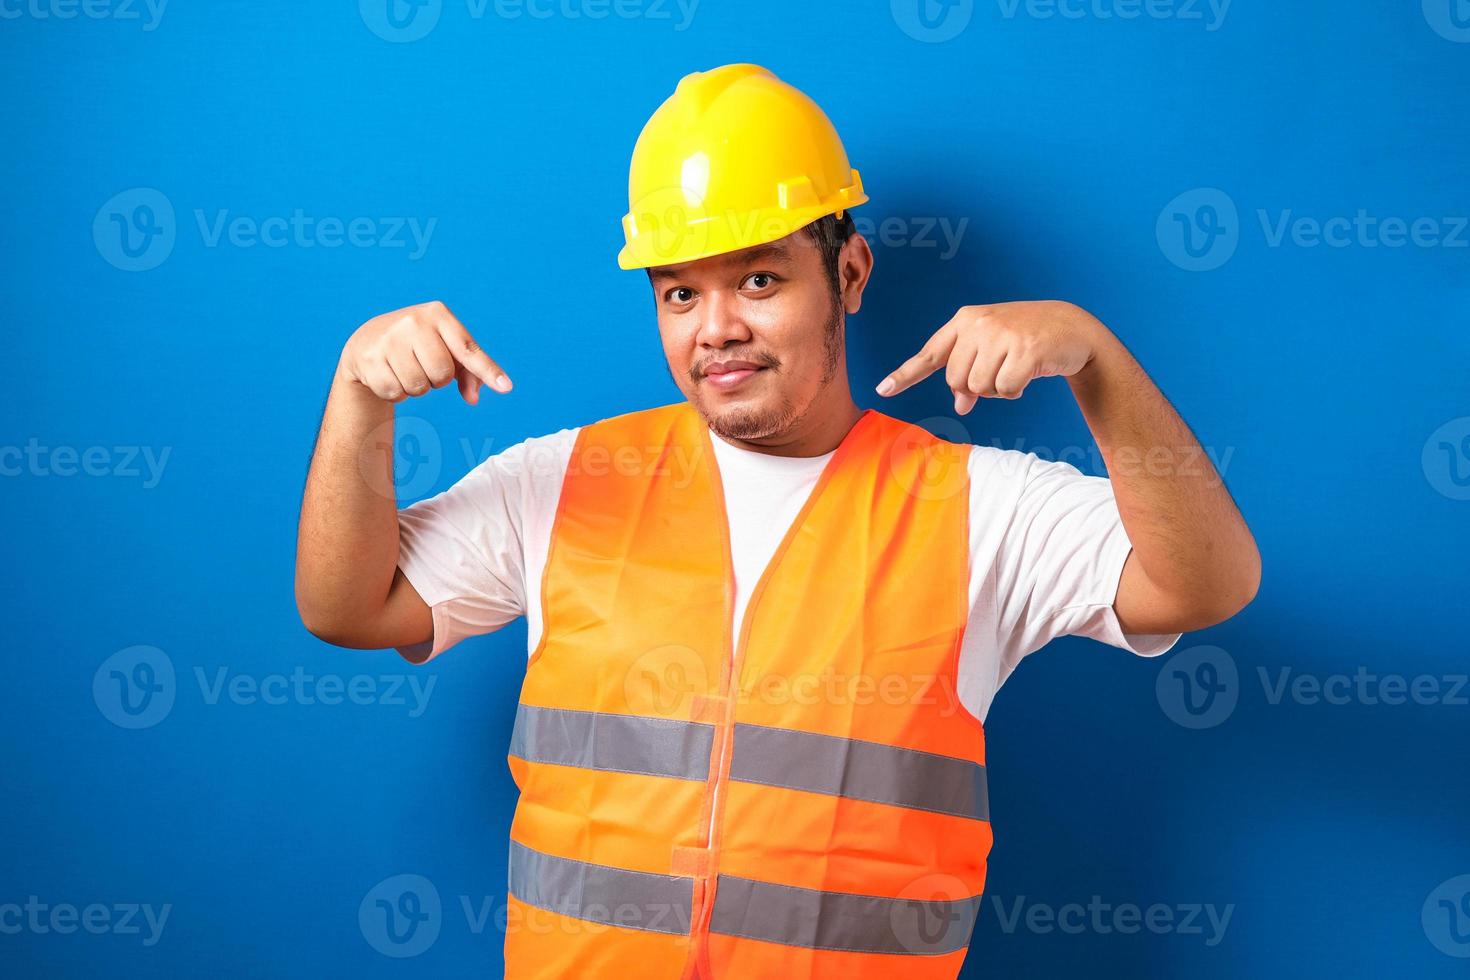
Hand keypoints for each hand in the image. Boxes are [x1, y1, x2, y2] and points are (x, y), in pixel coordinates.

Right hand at [338, 300, 511, 404]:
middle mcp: (413, 321)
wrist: (367, 341)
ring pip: (419, 387)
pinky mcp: (369, 358)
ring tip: (405, 368)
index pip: (468, 349)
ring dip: (416, 388)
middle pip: (442, 375)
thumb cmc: (419, 345)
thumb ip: (469, 371)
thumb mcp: (446, 348)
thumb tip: (473, 398)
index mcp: (438, 314)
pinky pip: (396, 393)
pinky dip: (396, 393)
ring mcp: (389, 339)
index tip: (506, 388)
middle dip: (437, 380)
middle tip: (424, 365)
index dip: (488, 370)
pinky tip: (389, 374)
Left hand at [876, 301, 1104, 414]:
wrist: (1072, 327)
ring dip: (998, 389)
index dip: (905, 374)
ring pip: (980, 388)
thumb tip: (959, 405)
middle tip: (1000, 370)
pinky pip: (1005, 390)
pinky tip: (1029, 373)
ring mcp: (1001, 335)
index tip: (882, 390)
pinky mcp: (1024, 350)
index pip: (930, 353)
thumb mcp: (993, 350)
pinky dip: (1016, 390)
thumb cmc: (1026, 338)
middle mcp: (979, 324)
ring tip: (1016, 368)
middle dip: (977, 387)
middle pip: (956, 381)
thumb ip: (969, 371)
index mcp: (965, 320)